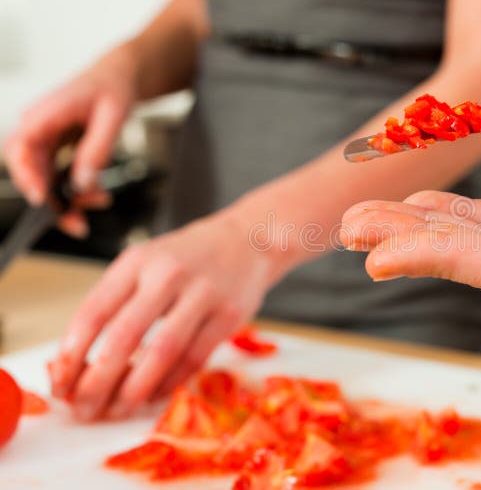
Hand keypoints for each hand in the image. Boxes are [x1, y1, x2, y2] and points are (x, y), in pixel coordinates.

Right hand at [3, 46, 138, 236]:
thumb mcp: (114, 116)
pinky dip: (74, 189)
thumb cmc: (114, 87)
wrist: (119, 76)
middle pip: (30, 169)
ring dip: (66, 198)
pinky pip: (57, 174)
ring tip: (98, 202)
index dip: (27, 174)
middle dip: (51, 199)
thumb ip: (97, 149)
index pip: (21, 146)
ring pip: (44, 177)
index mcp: (45, 113)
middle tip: (77, 222)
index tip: (40, 198)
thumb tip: (83, 183)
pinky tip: (96, 194)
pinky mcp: (55, 147)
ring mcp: (44, 137)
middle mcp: (38, 126)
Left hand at [47, 210, 277, 420]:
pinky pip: (194, 358)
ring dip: (135, 390)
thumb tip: (81, 362)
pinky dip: (170, 383)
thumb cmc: (188, 258)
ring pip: (162, 352)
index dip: (72, 355)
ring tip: (117, 411)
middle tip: (83, 409)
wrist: (248, 240)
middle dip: (98, 381)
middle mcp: (168, 274)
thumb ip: (117, 302)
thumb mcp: (146, 263)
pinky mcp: (230, 315)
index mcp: (137, 261)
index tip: (61, 384)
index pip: (94, 311)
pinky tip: (154, 395)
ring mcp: (203, 293)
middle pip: (124, 336)